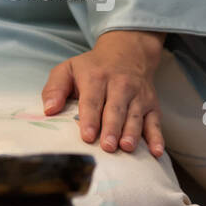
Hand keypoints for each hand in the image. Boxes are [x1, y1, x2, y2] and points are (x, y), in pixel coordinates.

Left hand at [41, 30, 165, 156]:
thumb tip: (48, 110)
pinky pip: (155, 122)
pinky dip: (157, 137)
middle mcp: (120, 86)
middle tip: (107, 146)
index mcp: (96, 78)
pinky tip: (155, 152)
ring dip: (132, 133)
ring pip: (135, 116)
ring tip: (126, 147)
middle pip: (115, 109)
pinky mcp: (152, 105)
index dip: (90, 118)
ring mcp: (138, 96)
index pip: (92, 100)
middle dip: (111, 128)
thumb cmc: (93, 68)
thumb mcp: (68, 69)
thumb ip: (55, 88)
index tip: (86, 136)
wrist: (128, 53)